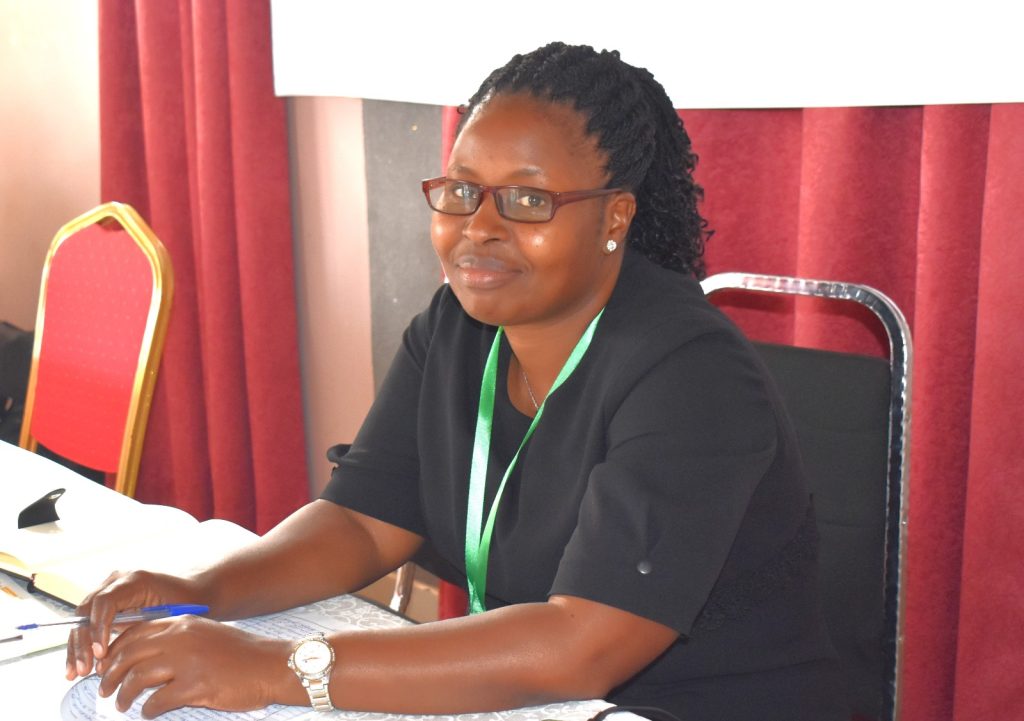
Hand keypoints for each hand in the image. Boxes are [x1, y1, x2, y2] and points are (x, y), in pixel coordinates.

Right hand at [66, 570, 205, 679]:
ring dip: (76, 647)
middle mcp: (116, 581)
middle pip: (87, 611)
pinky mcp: (105, 603)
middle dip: (83, 642)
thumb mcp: (169, 615)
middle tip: (84, 669)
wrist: (191, 591)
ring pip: (82, 619)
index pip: (105, 602)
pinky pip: (87, 623)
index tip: (100, 653)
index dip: (98, 628)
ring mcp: (108, 590)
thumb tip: (114, 658)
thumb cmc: (186, 602)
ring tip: (75, 673)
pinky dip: (81, 645)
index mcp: (134, 580)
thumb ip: (142, 630)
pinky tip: (75, 667)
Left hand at [94, 615, 294, 717]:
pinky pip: (157, 701)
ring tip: (122, 704)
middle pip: (129, 655)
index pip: (134, 633)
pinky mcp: (195, 686)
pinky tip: (149, 713)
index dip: (115, 651)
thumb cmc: (241, 654)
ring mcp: (187, 662)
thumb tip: (145, 655)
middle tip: (105, 689)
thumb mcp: (206, 634)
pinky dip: (147, 710)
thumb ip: (177, 639)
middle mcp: (180, 638)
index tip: (107, 665)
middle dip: (111, 675)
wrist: (271, 665)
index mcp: (182, 624)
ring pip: (137, 679)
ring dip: (124, 695)